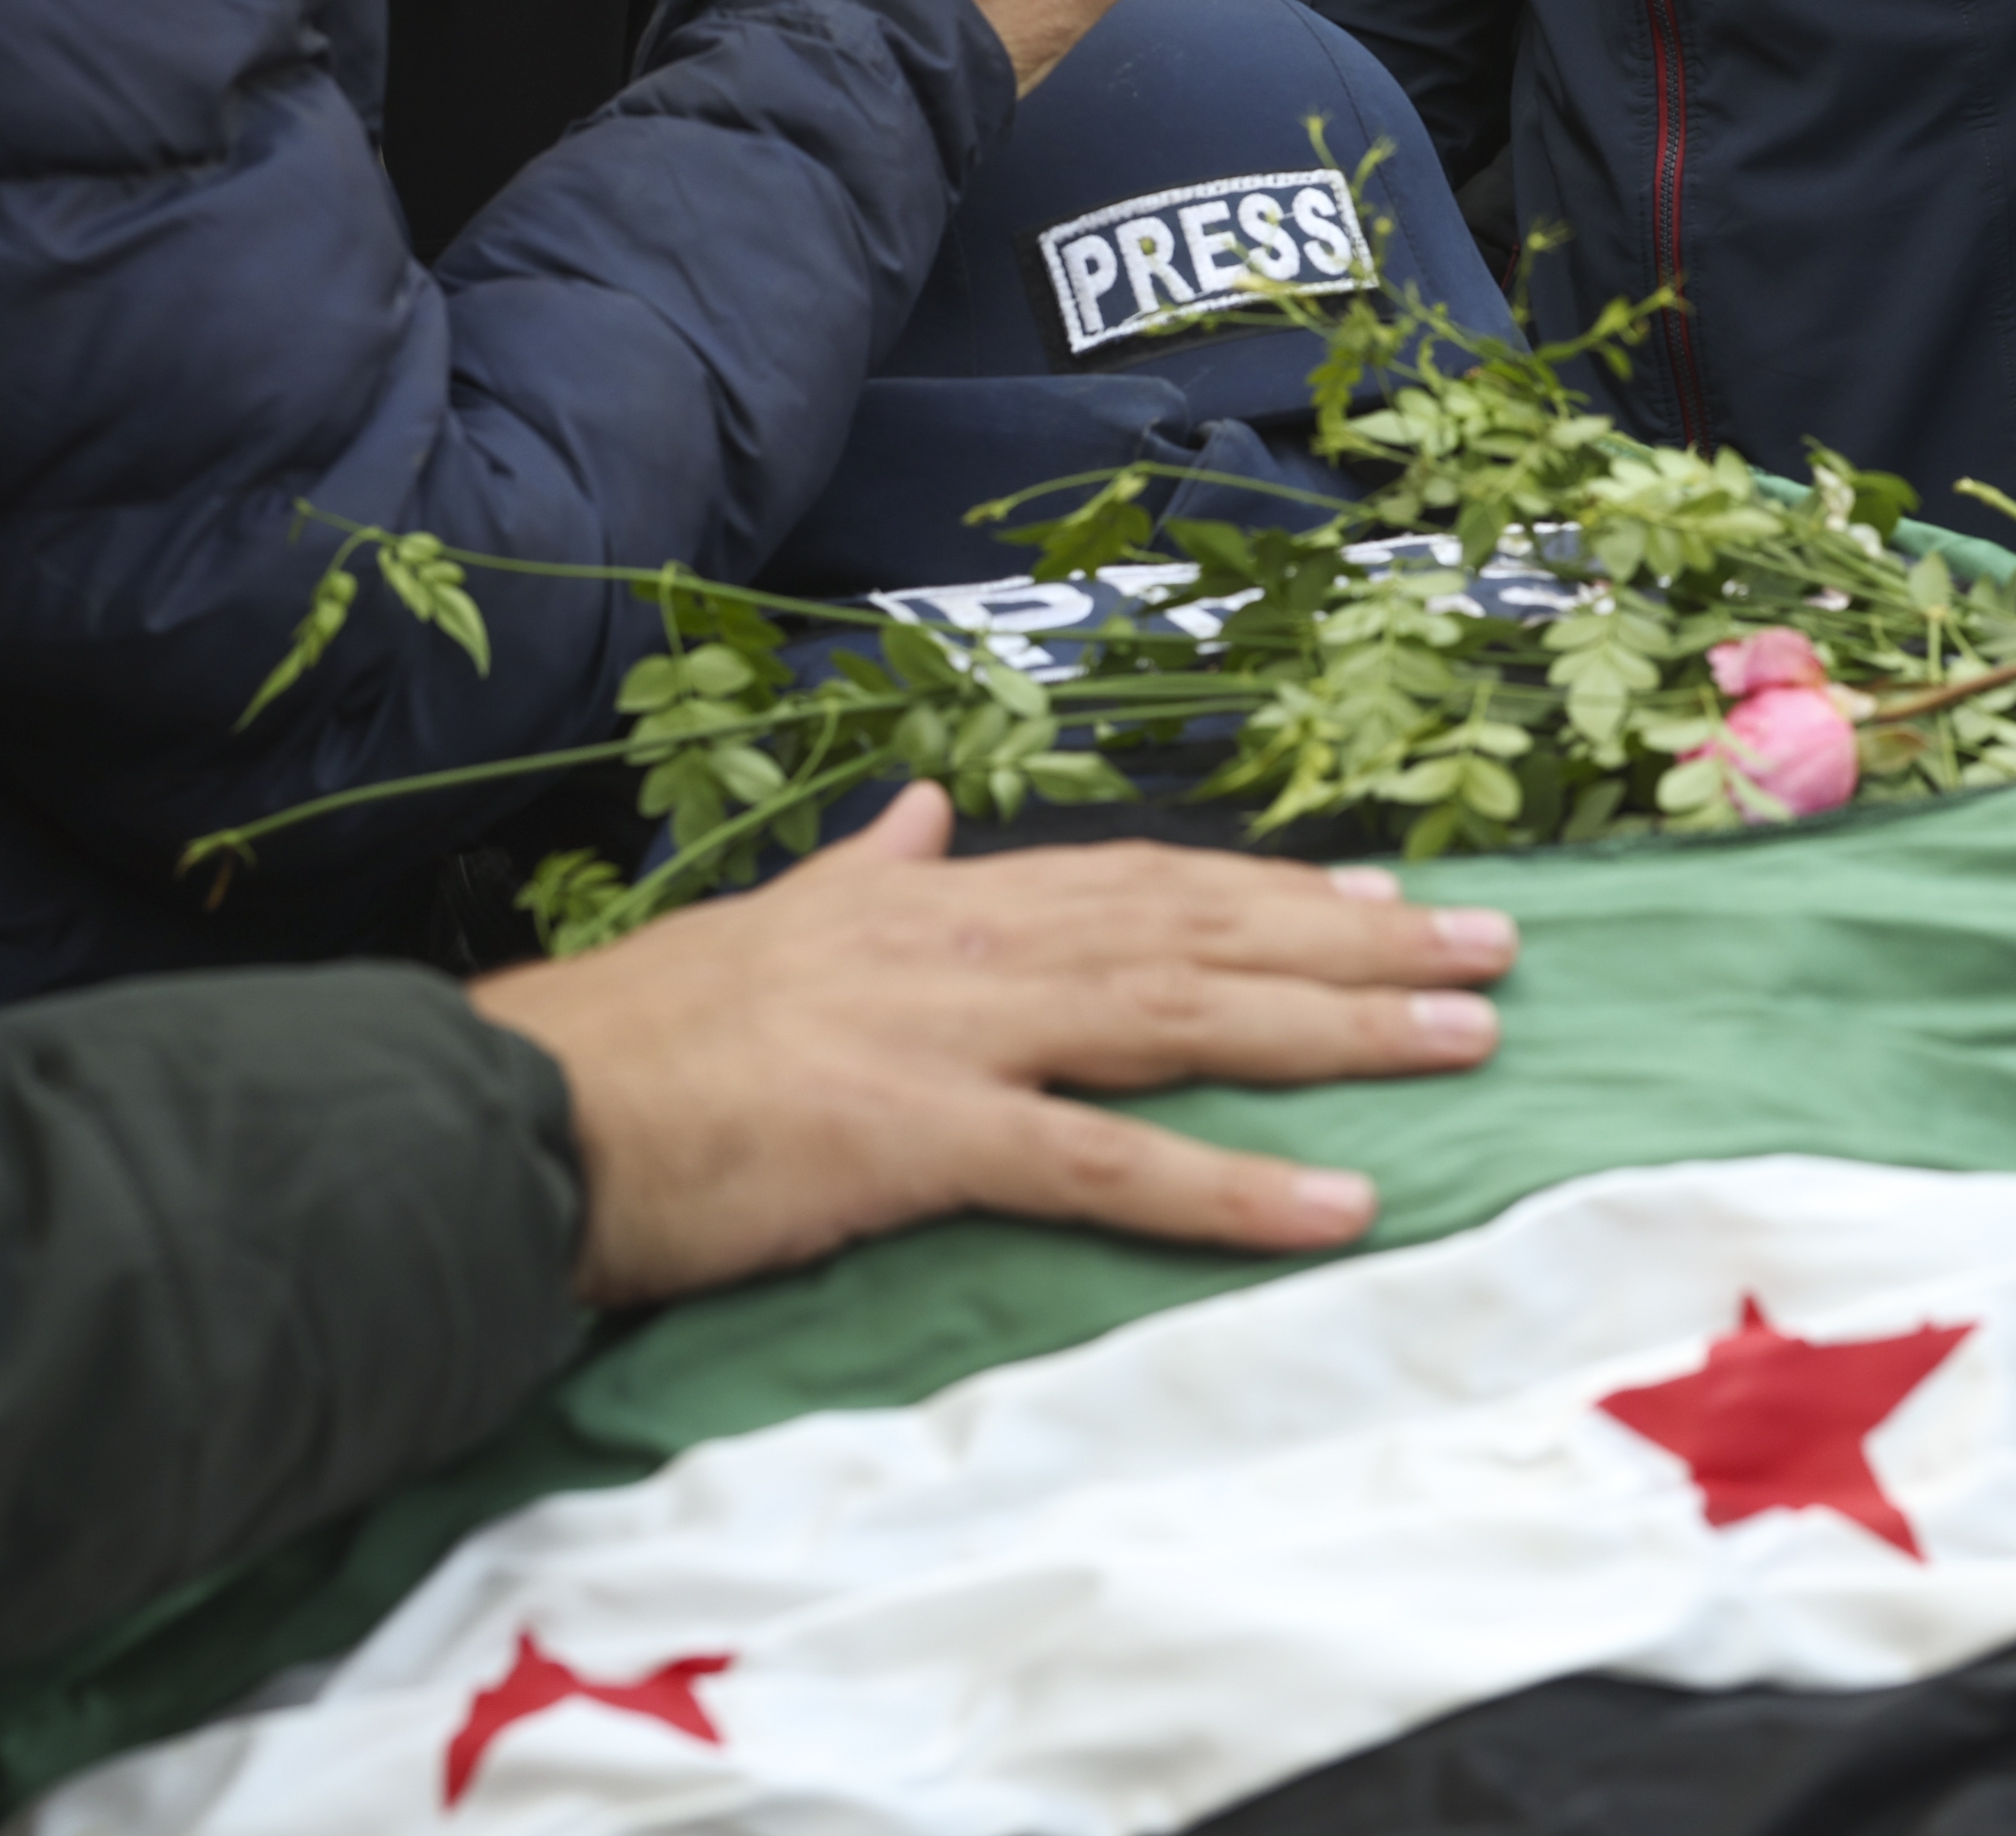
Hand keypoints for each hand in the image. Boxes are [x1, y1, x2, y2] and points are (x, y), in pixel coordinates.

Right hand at [469, 783, 1513, 1303]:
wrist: (523, 1108)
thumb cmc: (637, 1037)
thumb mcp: (769, 926)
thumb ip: (863, 869)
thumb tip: (923, 814)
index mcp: (934, 904)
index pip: (1139, 881)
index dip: (1268, 887)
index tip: (1377, 890)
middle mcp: (967, 945)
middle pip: (1198, 932)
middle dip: (1353, 942)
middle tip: (1492, 947)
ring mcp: (951, 1034)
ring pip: (1184, 1017)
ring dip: (1337, 1032)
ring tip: (1467, 1039)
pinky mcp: (923, 1137)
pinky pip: (1106, 1164)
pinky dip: (1230, 1185)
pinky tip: (1337, 1203)